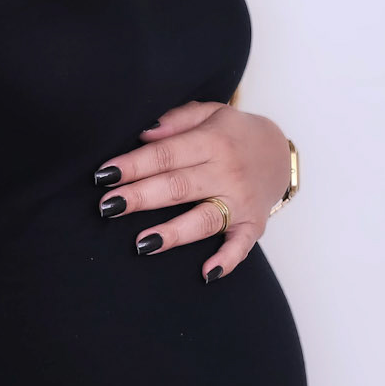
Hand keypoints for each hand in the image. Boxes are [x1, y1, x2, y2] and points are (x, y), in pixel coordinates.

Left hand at [95, 102, 290, 280]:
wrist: (280, 153)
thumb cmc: (233, 133)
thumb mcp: (209, 112)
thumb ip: (177, 119)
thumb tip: (144, 132)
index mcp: (212, 141)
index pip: (165, 154)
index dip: (133, 165)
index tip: (104, 175)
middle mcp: (227, 172)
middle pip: (177, 187)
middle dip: (140, 197)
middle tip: (107, 206)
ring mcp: (241, 202)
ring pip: (202, 219)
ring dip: (172, 233)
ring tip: (141, 243)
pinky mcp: (254, 225)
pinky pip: (240, 246)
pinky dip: (226, 260)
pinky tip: (206, 272)